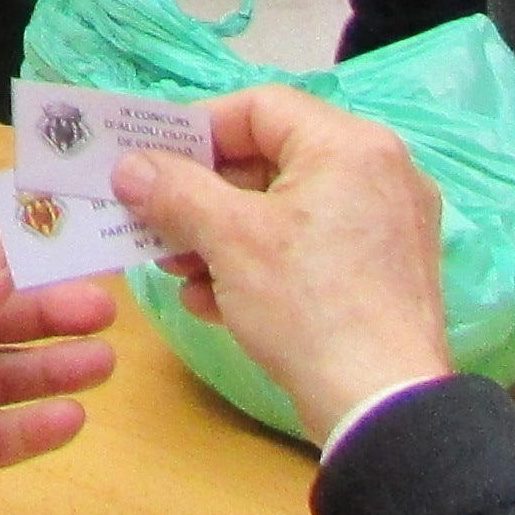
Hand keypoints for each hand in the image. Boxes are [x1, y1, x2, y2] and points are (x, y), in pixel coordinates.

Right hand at [117, 86, 452, 446]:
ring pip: (285, 210)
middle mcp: (378, 173)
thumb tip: (129, 167)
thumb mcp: (229, 240)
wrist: (382, 407)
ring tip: (179, 270)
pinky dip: (260, 265)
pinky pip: (310, 248)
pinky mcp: (382, 274)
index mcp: (350, 146)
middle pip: (270, 160)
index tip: (150, 161)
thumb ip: (174, 190)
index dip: (196, 129)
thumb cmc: (308, 306)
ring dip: (222, 235)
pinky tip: (215, 302)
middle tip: (155, 223)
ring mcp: (385, 226)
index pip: (259, 107)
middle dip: (203, 195)